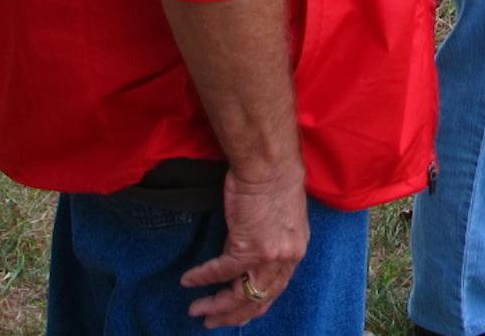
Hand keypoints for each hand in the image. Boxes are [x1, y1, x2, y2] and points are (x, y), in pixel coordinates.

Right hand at [179, 163, 308, 327]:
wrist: (270, 164)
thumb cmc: (274, 182)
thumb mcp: (281, 220)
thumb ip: (270, 243)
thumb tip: (250, 258)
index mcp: (296, 251)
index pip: (276, 289)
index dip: (254, 304)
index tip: (237, 313)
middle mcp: (287, 258)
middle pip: (259, 299)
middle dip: (234, 315)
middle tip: (212, 322)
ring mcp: (269, 256)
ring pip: (239, 294)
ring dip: (216, 306)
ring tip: (198, 310)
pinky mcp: (248, 247)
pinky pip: (220, 271)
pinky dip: (202, 277)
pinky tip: (188, 280)